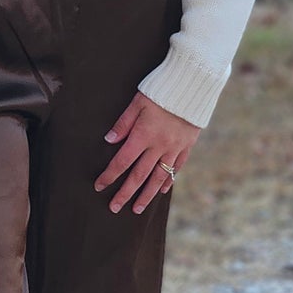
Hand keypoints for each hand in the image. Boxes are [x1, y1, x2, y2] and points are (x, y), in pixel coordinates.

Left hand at [95, 92, 200, 214]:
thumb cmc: (161, 89)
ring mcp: (175, 148)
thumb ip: (123, 123)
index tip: (99, 187)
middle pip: (139, 175)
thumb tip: (109, 141)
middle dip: (125, 193)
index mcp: (143, 135)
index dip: (109, 175)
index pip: (122, 161)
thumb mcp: (138, 102)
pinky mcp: (187, 145)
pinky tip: (162, 190)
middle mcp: (159, 146)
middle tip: (114, 208)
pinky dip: (168, 180)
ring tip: (137, 209)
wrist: (193, 84)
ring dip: (146, 195)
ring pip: (158, 177)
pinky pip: (177, 167)